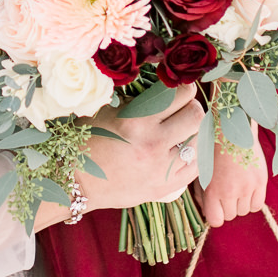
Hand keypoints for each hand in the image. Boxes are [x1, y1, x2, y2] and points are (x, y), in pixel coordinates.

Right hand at [34, 90, 204, 228]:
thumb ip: (141, 101)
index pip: (180, 95)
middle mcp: (153, 144)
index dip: (182, 88)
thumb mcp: (111, 112)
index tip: (177, 90)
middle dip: (192, 107)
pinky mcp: (165, 187)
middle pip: (196, 115)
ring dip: (194, 131)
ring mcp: (161, 169)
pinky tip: (184, 150)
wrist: (77, 181)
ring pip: (201, 141)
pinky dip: (195, 154)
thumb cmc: (89, 141)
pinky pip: (197, 167)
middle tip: (182, 109)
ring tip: (183, 130)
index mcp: (137, 121)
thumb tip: (168, 89)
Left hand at [195, 133, 268, 227]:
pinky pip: (257, 205)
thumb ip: (203, 194)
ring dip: (240, 203)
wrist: (231, 129)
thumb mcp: (201, 172)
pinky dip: (252, 200)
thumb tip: (207, 211)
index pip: (216, 221)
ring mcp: (247, 187)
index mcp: (212, 189)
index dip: (215, 214)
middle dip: (227, 207)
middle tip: (226, 191)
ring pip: (244, 211)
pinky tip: (247, 188)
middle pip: (230, 215)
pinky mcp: (260, 181)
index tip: (215, 206)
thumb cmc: (212, 150)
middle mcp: (230, 191)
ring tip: (236, 186)